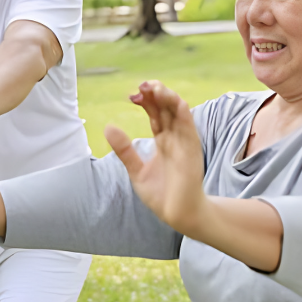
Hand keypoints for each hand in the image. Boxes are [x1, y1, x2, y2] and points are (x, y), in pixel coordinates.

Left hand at [104, 81, 207, 235]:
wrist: (178, 216)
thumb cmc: (161, 195)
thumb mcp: (136, 170)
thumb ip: (124, 150)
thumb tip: (108, 126)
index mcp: (163, 140)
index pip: (156, 112)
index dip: (146, 101)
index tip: (132, 95)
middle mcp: (175, 137)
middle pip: (166, 107)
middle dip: (156, 93)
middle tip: (142, 85)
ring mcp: (185, 142)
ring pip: (179, 113)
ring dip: (168, 98)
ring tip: (154, 87)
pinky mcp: (193, 151)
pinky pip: (190, 127)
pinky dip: (183, 113)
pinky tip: (175, 101)